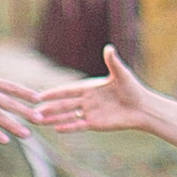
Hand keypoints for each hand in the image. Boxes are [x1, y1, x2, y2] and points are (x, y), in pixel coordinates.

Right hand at [35, 51, 176, 151]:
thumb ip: (113, 62)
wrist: (143, 108)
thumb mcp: (122, 74)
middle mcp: (87, 100)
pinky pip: (79, 125)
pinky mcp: (96, 123)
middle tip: (33, 111)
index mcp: (90, 87)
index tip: (40, 95)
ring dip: (54, 118)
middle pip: (64, 104)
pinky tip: (56, 128)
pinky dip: (68, 126)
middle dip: (49, 108)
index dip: (54, 93)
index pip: (68, 91)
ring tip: (39, 121)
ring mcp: (90, 112)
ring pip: (68, 115)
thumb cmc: (133, 89)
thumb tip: (109, 48)